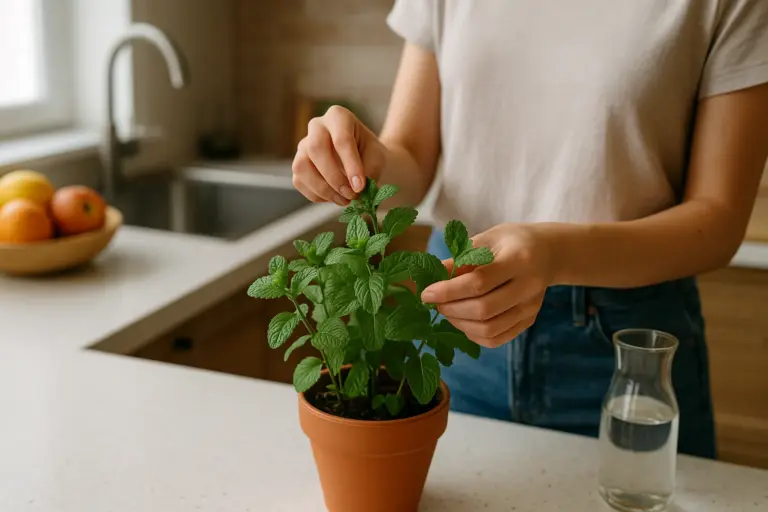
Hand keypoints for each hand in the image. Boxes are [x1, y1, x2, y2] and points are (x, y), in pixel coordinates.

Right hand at [292, 105, 385, 205]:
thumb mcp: (377, 158)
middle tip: (351, 195)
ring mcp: (303, 145)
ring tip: (344, 200)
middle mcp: (316, 127)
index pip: (341, 139)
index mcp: (339, 117)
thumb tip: (356, 189)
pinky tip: (335, 198)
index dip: (350, 165)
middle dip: (334, 177)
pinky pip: (300, 182)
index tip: (360, 187)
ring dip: (323, 189)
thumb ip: (369, 170)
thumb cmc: (370, 154)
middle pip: (316, 149)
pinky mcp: (298, 165)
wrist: (362, 160)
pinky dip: (317, 195)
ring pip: (302, 166)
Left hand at [421, 224, 554, 347]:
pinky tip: (463, 321)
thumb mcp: (485, 239)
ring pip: (490, 329)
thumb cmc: (510, 241)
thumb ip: (460, 259)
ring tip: (447, 311)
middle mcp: (529, 287)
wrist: (547, 252)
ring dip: (460, 324)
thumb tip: (432, 278)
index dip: (448, 290)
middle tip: (435, 303)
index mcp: (519, 259)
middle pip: (484, 310)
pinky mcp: (528, 321)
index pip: (479, 282)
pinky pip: (497, 339)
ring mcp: (530, 308)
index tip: (426, 293)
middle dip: (451, 309)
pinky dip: (474, 334)